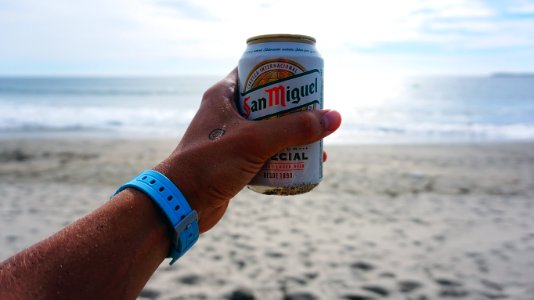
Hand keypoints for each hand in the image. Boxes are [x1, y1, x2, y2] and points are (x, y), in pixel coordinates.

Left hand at [155, 68, 340, 232]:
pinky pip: (263, 152)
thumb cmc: (209, 164)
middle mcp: (225, 113)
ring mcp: (229, 138)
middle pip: (268, 102)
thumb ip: (294, 129)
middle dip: (294, 109)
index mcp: (223, 95)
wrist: (180, 203)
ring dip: (291, 135)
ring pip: (267, 129)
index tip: (307, 80)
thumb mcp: (255, 141)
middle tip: (318, 113)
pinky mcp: (233, 161)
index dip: (282, 72)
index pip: (256, 71)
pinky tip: (300, 163)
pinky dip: (281, 155)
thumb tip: (333, 118)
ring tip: (316, 141)